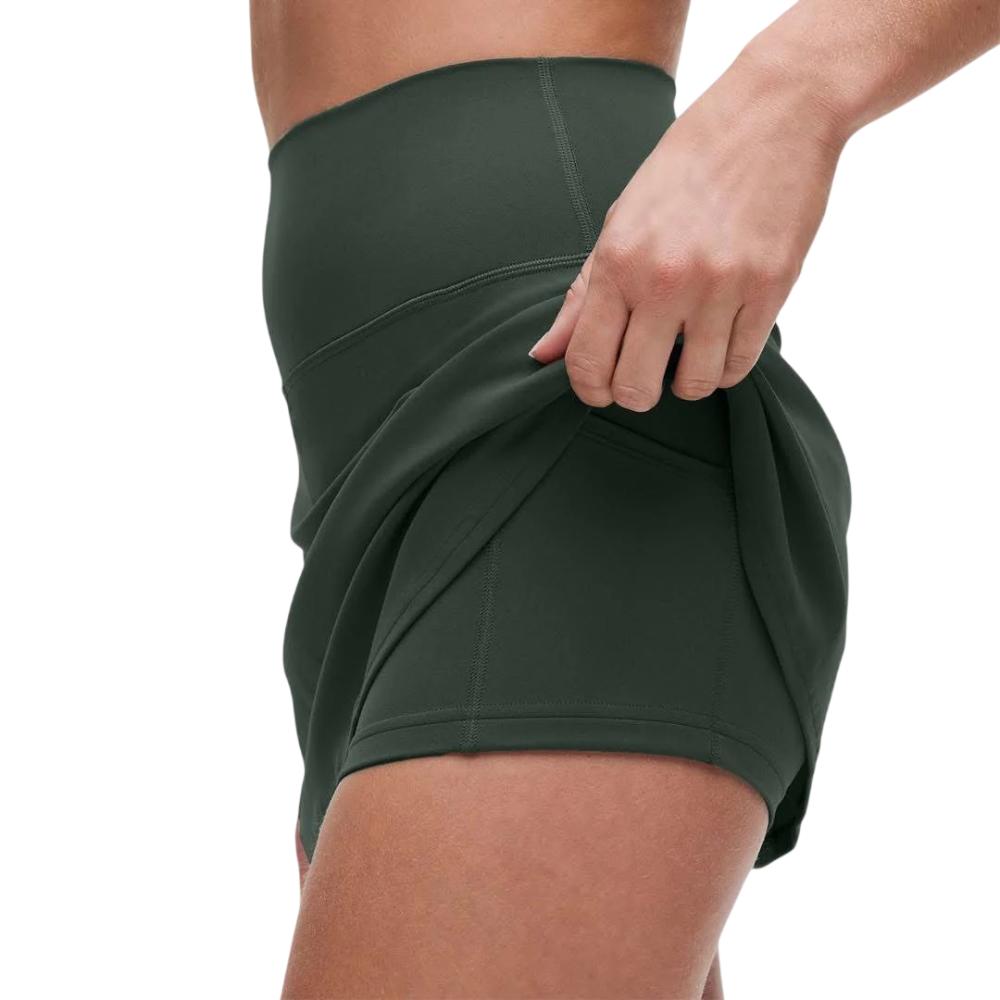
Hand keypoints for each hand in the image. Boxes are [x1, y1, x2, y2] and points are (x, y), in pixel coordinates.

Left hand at [529, 48, 847, 408]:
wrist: (773, 113)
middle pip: (636, 387)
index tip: (599, 391)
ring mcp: (720, 286)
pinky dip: (727, 365)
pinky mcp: (770, 288)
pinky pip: (740, 364)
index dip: (589, 390)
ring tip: (688, 353)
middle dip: (634, 394)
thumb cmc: (688, 166)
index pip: (586, 360)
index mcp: (618, 260)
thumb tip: (543, 355)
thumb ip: (581, 295)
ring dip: (687, 381)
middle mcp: (664, 278)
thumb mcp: (621, 221)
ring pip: (695, 384)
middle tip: (644, 377)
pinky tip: (721, 340)